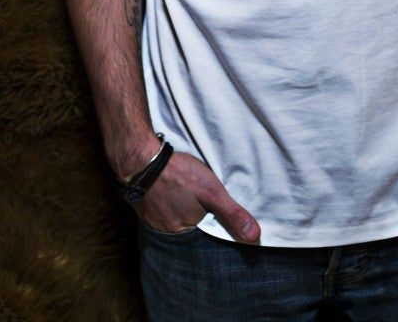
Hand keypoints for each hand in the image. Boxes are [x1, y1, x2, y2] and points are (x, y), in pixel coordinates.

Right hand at [135, 151, 260, 242]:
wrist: (142, 160)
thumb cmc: (179, 174)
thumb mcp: (212, 191)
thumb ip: (232, 213)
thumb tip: (255, 236)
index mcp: (188, 231)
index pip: (206, 235)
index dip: (212, 224)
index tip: (214, 213)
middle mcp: (170, 232)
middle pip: (190, 227)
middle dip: (195, 216)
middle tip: (196, 198)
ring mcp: (155, 222)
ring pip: (175, 219)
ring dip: (180, 209)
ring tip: (185, 195)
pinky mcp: (146, 209)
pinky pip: (161, 212)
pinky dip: (168, 204)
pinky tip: (171, 192)